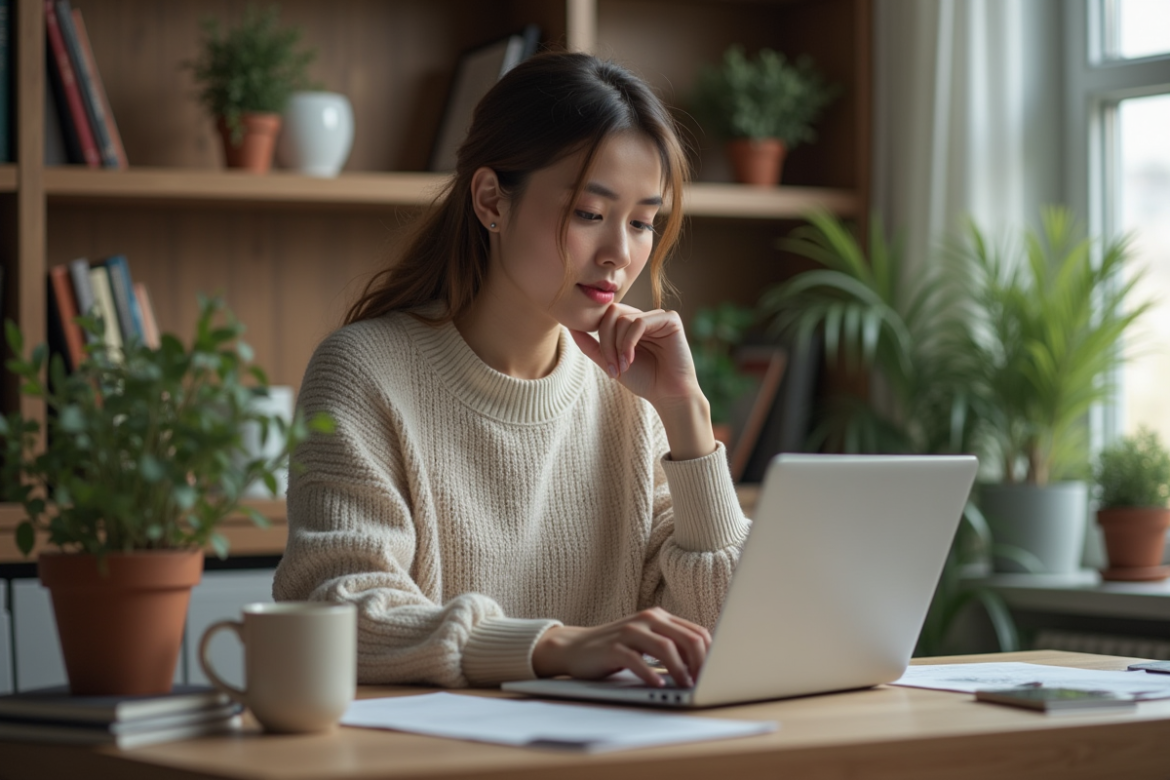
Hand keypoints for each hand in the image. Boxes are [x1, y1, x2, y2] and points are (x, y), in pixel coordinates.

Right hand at [531, 607, 711, 687]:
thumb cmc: (617, 648)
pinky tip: (658, 686)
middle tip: (703, 683)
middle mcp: (647, 619)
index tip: (713, 674)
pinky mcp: (612, 647)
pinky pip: (636, 660)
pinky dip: (650, 674)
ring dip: (679, 670)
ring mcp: (629, 631)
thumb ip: (672, 645)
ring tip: (685, 686)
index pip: (697, 632)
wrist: (576, 647)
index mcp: (659, 616)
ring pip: (665, 648)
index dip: (710, 654)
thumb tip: (704, 664)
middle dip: (700, 663)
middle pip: (686, 639)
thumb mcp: (647, 641)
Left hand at [570, 304, 715, 460]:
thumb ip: (591, 345)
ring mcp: (658, 317)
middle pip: (612, 312)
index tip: (607, 364)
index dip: (600, 337)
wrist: (668, 396)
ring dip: (618, 346)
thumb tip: (569, 327)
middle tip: (613, 366)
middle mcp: (645, 317)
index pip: (607, 316)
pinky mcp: (671, 320)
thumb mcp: (610, 362)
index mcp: (632, 324)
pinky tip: (632, 359)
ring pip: (624, 319)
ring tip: (624, 366)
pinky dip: (629, 342)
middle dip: (607, 340)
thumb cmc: (644, 380)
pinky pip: (640, 322)